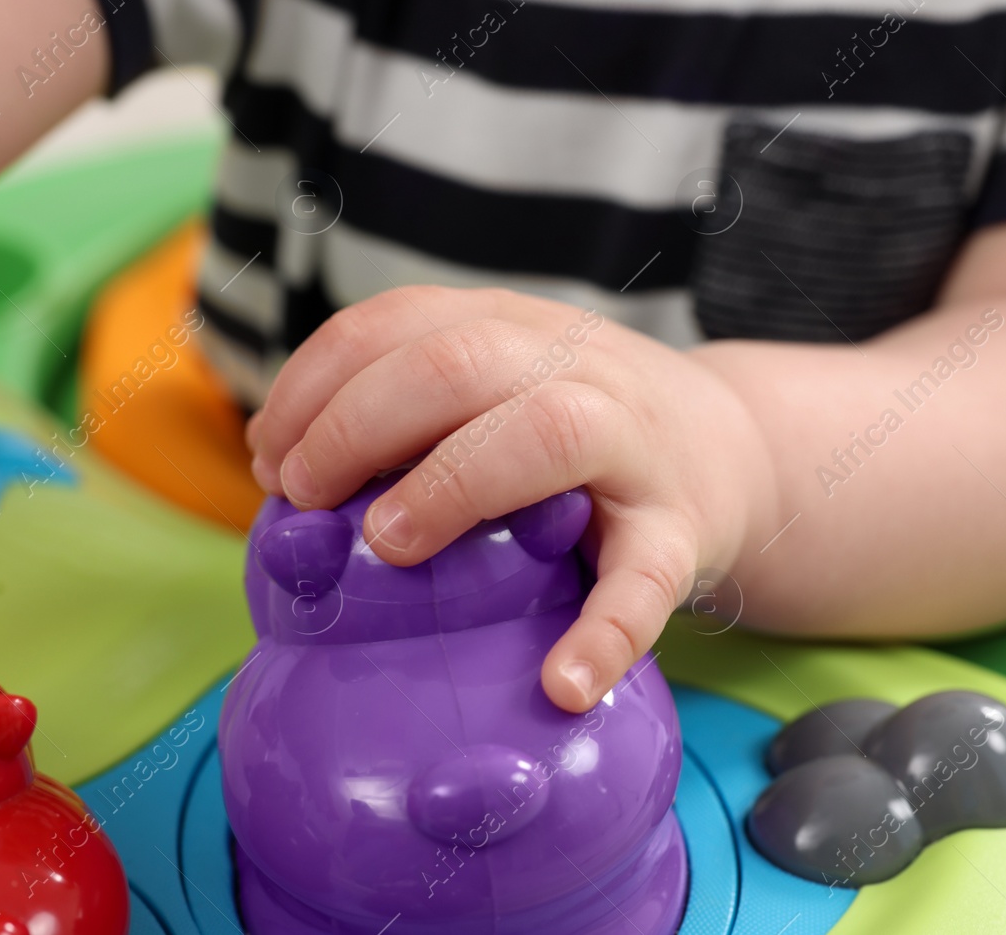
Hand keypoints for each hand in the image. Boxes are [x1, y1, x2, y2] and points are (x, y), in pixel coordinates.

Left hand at [245, 286, 773, 711]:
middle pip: (456, 361)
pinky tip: (560, 683)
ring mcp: (633, 442)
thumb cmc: (579, 432)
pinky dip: (603, 633)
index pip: (395, 323)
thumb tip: (279, 468)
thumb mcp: (497, 386)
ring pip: (548, 431)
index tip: (270, 458)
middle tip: (304, 498)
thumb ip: (409, 408)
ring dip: (454, 484)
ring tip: (391, 546)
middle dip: (356, 424)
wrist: (735, 449)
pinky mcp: (685, 528)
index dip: (313, 385)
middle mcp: (572, 364)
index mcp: (511, 329)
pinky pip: (647, 577)